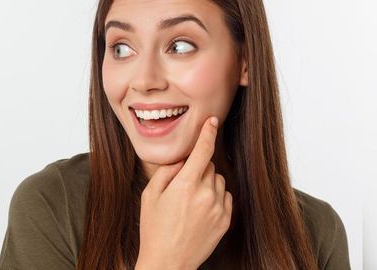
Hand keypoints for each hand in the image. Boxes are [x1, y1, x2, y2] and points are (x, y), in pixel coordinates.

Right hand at [136, 116, 232, 269]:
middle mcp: (206, 194)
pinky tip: (199, 213)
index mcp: (185, 185)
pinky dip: (215, 198)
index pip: (202, 151)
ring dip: (208, 184)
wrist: (168, 262)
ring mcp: (219, 207)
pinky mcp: (226, 219)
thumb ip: (167, 172)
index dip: (207, 133)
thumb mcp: (150, 196)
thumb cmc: (154, 229)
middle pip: (209, 166)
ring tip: (189, 204)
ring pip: (219, 181)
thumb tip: (183, 159)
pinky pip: (225, 197)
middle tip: (182, 188)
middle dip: (198, 170)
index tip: (212, 121)